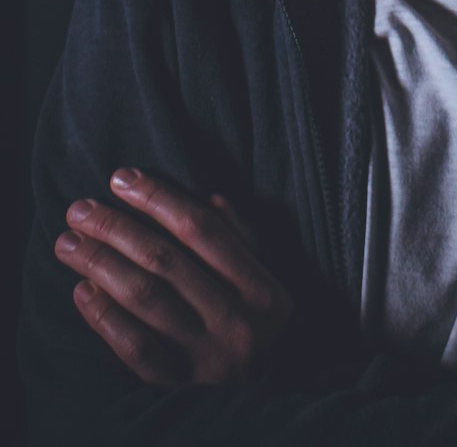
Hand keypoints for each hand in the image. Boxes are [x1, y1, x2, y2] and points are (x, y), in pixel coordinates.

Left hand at [53, 168, 293, 385]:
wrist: (261, 398)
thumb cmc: (257, 327)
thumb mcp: (265, 280)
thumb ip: (241, 239)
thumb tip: (209, 199)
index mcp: (261, 288)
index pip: (201, 229)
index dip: (158, 198)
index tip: (122, 178)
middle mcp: (235, 321)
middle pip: (165, 260)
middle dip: (116, 227)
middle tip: (80, 209)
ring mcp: (205, 356)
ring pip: (145, 298)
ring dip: (100, 264)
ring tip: (69, 242)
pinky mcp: (177, 386)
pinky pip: (134, 347)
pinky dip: (104, 316)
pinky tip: (81, 289)